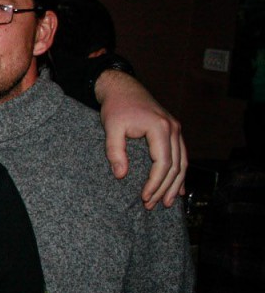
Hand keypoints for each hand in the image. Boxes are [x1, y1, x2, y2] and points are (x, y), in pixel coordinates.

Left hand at [95, 70, 186, 208]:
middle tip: (153, 205)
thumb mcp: (111, 127)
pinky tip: (178, 188)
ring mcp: (176, 129)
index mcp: (160, 128)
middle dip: (164, 188)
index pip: (163, 163)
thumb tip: (120, 175)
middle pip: (175, 166)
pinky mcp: (173, 131)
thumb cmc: (116, 106)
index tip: (144, 197)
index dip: (155, 183)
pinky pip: (181, 155)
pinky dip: (180, 173)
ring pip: (182, 162)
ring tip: (166, 202)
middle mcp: (173, 129)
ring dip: (175, 184)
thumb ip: (115, 151)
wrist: (122, 87)